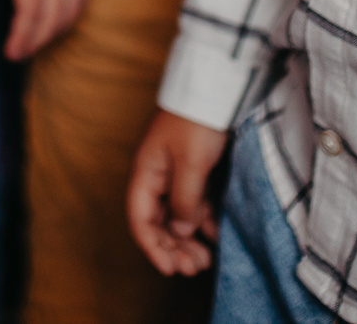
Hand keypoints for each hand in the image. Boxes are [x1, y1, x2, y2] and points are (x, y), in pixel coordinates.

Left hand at [0, 0, 88, 60]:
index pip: (32, 13)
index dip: (22, 37)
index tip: (10, 53)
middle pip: (53, 17)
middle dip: (36, 40)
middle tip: (18, 53)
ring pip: (72, 9)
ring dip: (55, 30)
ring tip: (36, 40)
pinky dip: (75, 12)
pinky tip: (63, 17)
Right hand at [128, 110, 228, 276]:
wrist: (216, 87)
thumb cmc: (197, 121)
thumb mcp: (191, 163)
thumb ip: (185, 199)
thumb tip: (181, 230)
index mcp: (146, 172)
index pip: (140, 218)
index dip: (152, 247)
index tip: (169, 269)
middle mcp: (157, 175)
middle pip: (158, 221)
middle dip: (172, 248)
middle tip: (193, 269)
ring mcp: (176, 173)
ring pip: (177, 216)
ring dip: (188, 240)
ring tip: (205, 260)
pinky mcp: (195, 170)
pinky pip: (195, 204)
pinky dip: (203, 222)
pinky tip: (215, 236)